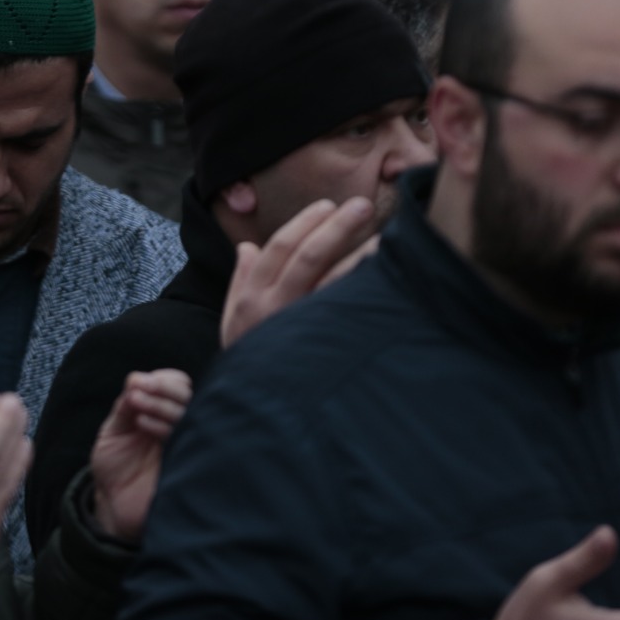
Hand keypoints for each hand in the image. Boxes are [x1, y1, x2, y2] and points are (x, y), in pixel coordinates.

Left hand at [89, 369, 192, 541]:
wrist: (113, 503)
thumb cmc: (115, 465)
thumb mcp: (114, 430)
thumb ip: (125, 406)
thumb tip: (136, 379)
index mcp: (164, 412)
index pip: (179, 384)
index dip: (162, 379)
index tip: (138, 382)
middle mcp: (178, 425)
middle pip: (189, 396)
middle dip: (164, 388)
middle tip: (139, 389)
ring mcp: (183, 444)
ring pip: (187, 414)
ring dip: (160, 403)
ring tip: (136, 403)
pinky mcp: (183, 465)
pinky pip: (183, 439)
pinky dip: (162, 425)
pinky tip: (142, 423)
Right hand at [221, 197, 380, 348]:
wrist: (253, 413)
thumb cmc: (247, 364)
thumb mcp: (232, 323)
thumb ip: (240, 282)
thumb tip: (247, 247)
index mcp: (251, 298)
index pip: (279, 248)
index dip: (304, 223)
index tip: (327, 206)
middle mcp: (274, 308)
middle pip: (307, 256)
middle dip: (335, 226)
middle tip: (362, 206)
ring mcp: (299, 327)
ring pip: (332, 281)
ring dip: (360, 255)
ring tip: (387, 236)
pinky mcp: (321, 347)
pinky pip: (346, 311)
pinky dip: (364, 290)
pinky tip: (386, 277)